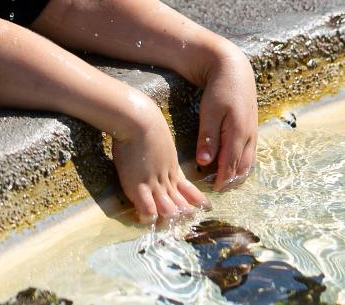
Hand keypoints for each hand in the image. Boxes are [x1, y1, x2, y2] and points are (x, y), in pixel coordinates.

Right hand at [111, 97, 208, 223]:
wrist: (139, 120)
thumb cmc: (147, 124)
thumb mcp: (161, 141)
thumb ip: (162, 152)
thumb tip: (158, 151)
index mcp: (172, 167)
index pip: (187, 188)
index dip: (196, 199)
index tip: (206, 206)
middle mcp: (165, 177)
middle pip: (179, 201)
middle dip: (185, 213)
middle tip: (190, 221)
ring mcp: (153, 182)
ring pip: (167, 207)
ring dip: (170, 216)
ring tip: (173, 224)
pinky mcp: (138, 185)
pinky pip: (147, 206)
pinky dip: (149, 215)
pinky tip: (150, 219)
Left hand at [195, 50, 258, 191]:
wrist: (234, 68)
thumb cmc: (220, 88)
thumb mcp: (210, 112)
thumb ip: (208, 137)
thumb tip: (205, 162)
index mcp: (238, 133)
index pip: (231, 165)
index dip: (222, 180)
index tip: (213, 190)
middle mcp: (249, 135)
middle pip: (243, 167)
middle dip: (232, 180)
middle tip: (219, 189)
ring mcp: (253, 131)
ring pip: (249, 160)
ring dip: (239, 173)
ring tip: (226, 181)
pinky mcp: (252, 126)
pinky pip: (250, 151)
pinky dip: (243, 162)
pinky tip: (234, 163)